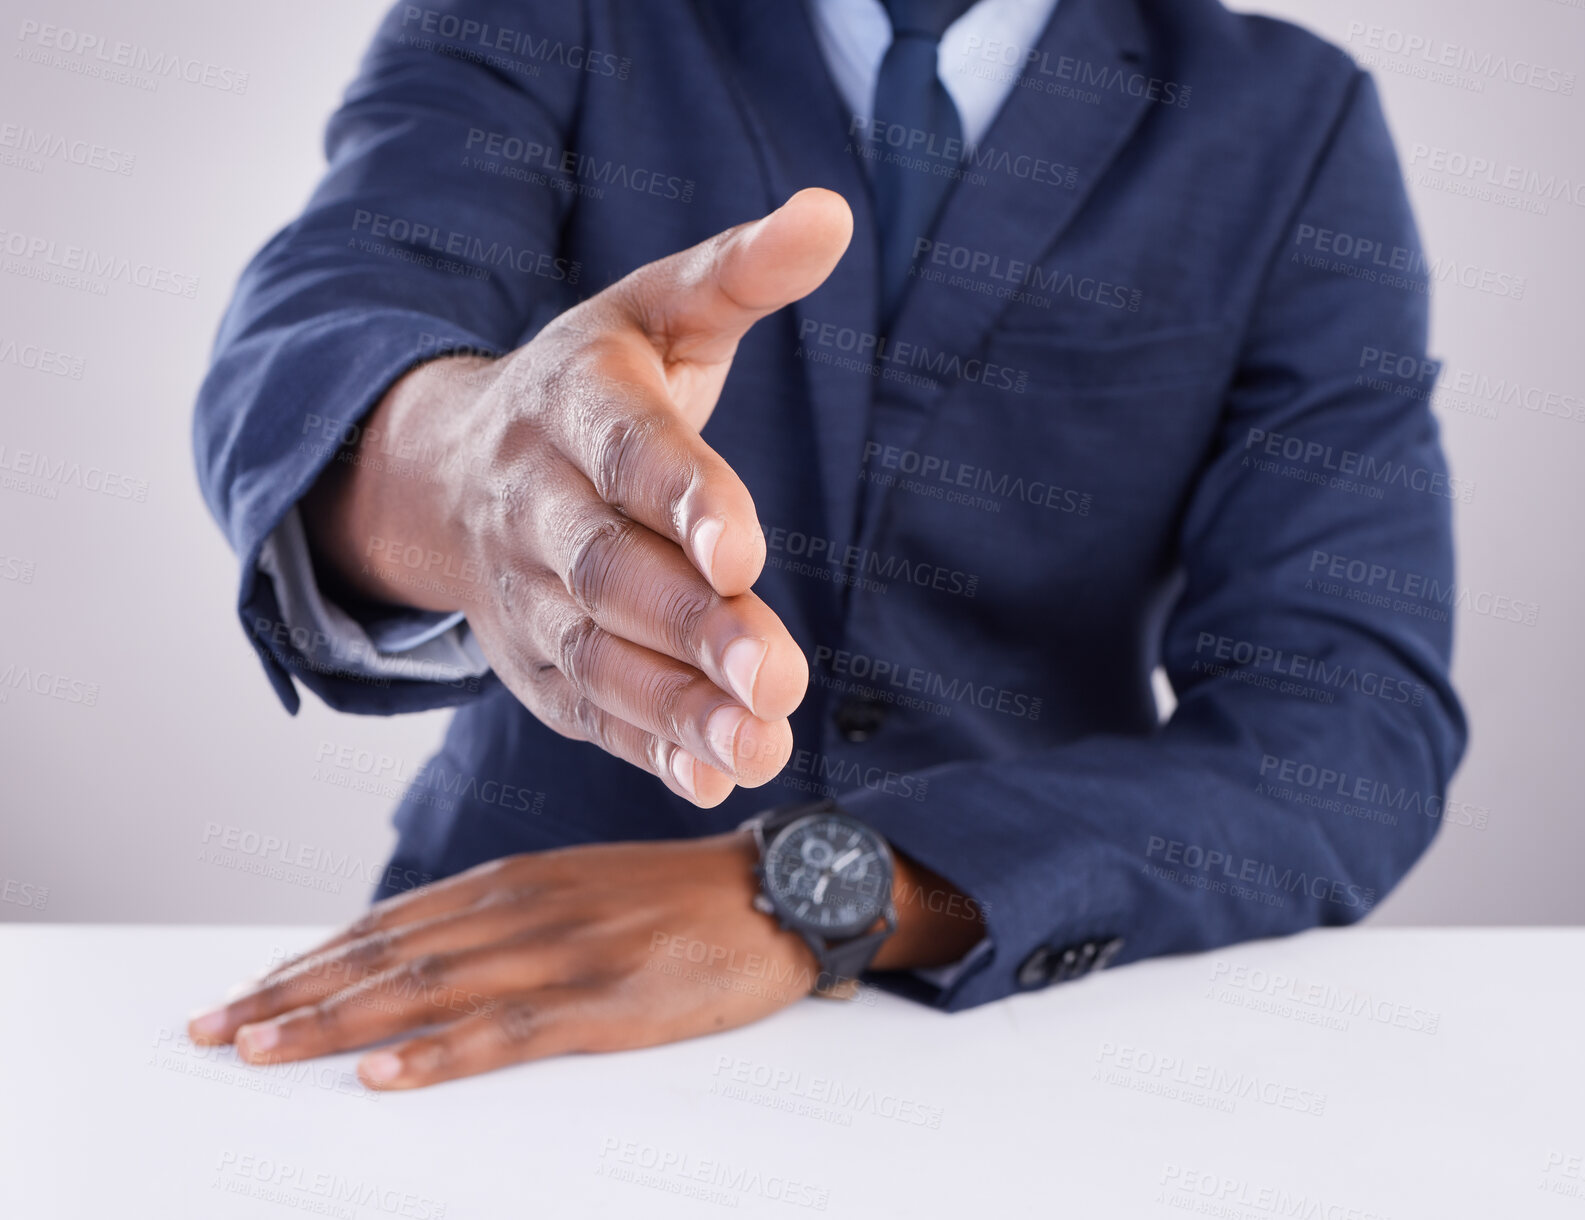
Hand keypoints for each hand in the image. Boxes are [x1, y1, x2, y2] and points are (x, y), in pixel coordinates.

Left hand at [187, 836, 985, 1089]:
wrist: (775, 892)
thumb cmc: (677, 899)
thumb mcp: (578, 889)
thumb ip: (502, 917)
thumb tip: (420, 953)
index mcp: (513, 883)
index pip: (385, 925)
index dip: (308, 963)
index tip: (242, 994)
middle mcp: (521, 909)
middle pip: (384, 957)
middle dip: (291, 996)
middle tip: (213, 1030)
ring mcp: (562, 953)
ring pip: (425, 991)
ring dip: (334, 1022)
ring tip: (260, 1048)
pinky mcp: (606, 1001)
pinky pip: (506, 1034)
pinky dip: (438, 1055)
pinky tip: (386, 1074)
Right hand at [303, 190, 854, 806]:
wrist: (453, 469)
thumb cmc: (591, 385)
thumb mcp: (655, 309)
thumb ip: (741, 273)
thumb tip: (830, 215)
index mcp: (572, 401)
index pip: (624, 451)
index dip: (680, 497)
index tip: (743, 548)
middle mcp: (535, 502)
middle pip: (607, 570)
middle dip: (691, 625)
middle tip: (777, 673)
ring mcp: (527, 595)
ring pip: (595, 654)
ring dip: (677, 706)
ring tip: (760, 745)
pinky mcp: (538, 663)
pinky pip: (587, 710)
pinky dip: (647, 748)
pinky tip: (711, 775)